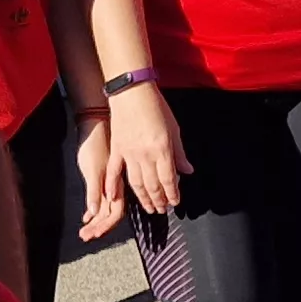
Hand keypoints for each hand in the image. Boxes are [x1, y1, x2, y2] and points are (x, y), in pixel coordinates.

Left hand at [73, 112, 123, 240]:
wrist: (94, 123)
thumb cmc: (95, 144)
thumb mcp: (93, 168)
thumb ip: (94, 191)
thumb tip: (94, 212)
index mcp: (116, 186)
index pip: (115, 214)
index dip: (105, 226)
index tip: (93, 235)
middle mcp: (115, 187)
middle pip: (110, 214)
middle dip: (98, 228)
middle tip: (85, 237)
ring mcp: (109, 183)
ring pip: (104, 208)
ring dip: (95, 221)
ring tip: (84, 231)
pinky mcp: (102, 177)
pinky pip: (99, 199)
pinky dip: (92, 210)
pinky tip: (86, 216)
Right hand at [110, 83, 189, 217]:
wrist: (131, 92)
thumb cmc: (155, 107)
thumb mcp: (174, 129)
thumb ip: (180, 153)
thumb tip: (187, 171)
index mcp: (162, 149)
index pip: (169, 179)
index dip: (172, 194)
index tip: (175, 202)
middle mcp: (145, 155)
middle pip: (153, 185)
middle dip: (159, 200)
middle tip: (162, 209)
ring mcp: (128, 154)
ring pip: (136, 183)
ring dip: (143, 198)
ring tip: (149, 207)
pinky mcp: (116, 150)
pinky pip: (114, 172)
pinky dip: (113, 186)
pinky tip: (113, 198)